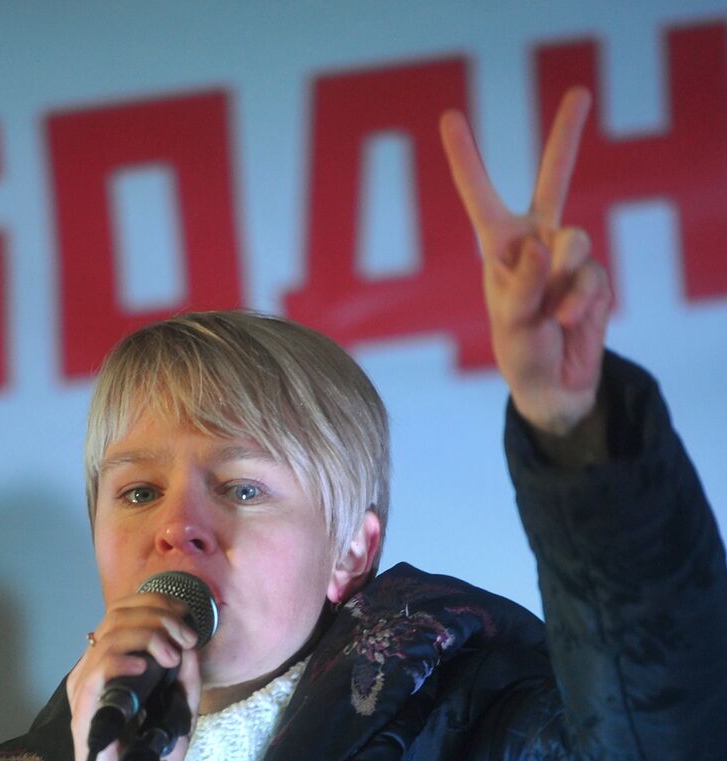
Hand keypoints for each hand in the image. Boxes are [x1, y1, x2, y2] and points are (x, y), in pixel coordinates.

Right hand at [66, 593, 201, 760]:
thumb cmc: (147, 756)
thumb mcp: (180, 714)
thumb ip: (187, 682)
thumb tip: (193, 647)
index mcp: (115, 661)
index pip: (126, 610)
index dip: (157, 603)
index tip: (186, 616)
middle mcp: (96, 666)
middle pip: (119, 614)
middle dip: (159, 616)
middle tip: (186, 635)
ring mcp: (87, 685)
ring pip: (110, 634)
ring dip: (148, 636)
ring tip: (171, 654)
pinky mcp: (84, 707)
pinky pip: (97, 669)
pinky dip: (123, 659)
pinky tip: (144, 666)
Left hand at [440, 87, 611, 435]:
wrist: (555, 384)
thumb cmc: (520, 351)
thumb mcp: (511, 321)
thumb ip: (524, 283)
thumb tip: (542, 245)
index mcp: (500, 248)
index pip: (481, 197)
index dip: (466, 159)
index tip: (450, 118)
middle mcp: (535, 243)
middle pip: (554, 179)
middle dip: (567, 137)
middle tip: (580, 92)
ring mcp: (568, 258)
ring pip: (576, 242)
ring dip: (564, 279)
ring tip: (552, 313)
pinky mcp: (594, 277)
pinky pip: (593, 277)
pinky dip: (581, 303)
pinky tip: (567, 322)